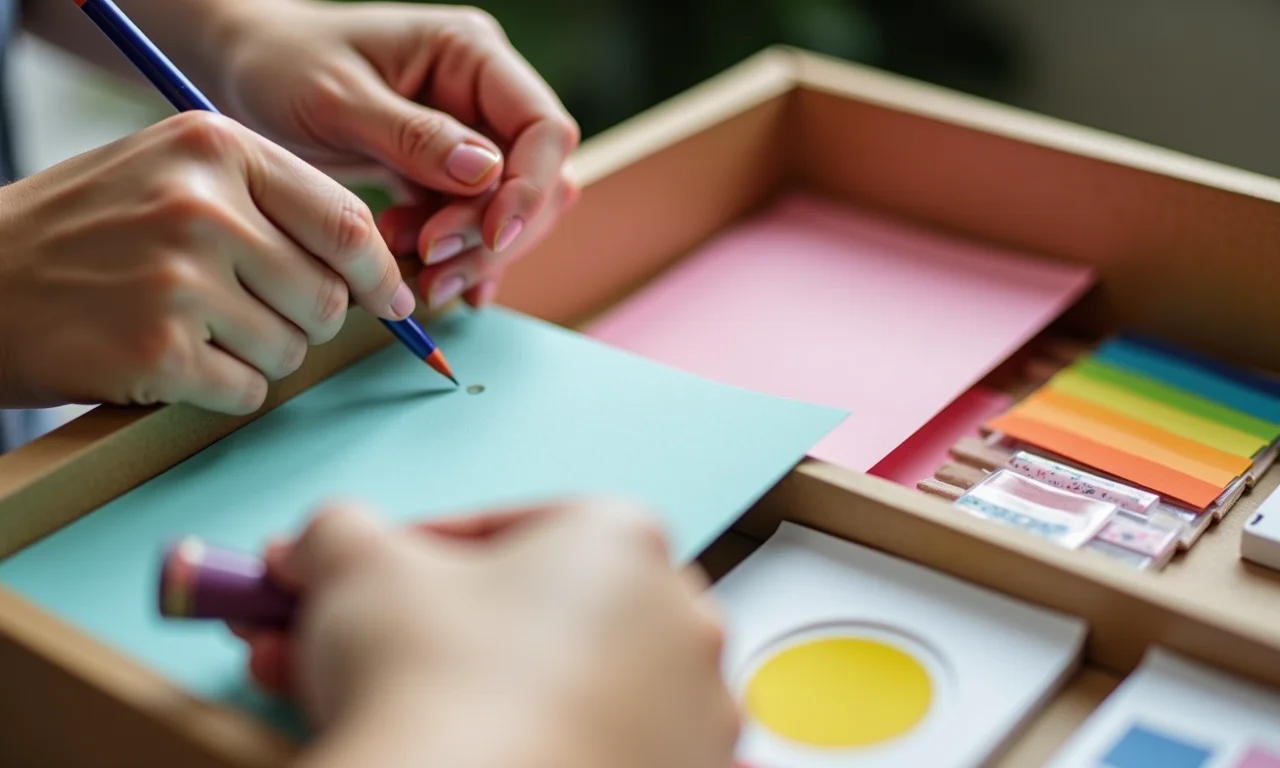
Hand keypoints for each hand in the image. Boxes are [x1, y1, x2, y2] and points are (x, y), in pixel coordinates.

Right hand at [0, 112, 412, 412]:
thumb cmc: (91, 230)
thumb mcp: (176, 173)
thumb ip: (275, 205)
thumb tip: (381, 274)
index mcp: (216, 147)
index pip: (347, 222)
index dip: (379, 274)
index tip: (388, 300)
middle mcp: (201, 206)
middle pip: (328, 296)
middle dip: (307, 321)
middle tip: (247, 315)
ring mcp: (178, 280)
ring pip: (292, 350)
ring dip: (258, 357)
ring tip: (192, 329)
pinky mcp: (157, 351)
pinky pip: (247, 392)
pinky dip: (221, 390)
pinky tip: (170, 360)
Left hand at [209, 1, 580, 309]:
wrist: (239, 71)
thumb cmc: (279, 64)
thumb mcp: (337, 98)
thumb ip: (414, 137)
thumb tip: (488, 173)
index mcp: (471, 55)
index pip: (544, 128)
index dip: (530, 187)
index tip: (490, 234)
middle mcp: (482, 95)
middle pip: (536, 181)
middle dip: (492, 233)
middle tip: (430, 262)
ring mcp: (467, 137)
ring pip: (506, 212)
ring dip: (469, 254)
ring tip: (408, 269)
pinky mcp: (443, 174)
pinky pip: (471, 225)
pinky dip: (457, 260)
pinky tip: (434, 285)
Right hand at [231, 500, 738, 767]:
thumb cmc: (432, 684)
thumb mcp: (357, 566)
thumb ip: (340, 532)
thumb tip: (325, 541)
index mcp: (621, 540)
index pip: (501, 532)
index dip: (411, 554)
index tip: (361, 578)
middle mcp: (677, 621)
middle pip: (534, 611)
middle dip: (431, 626)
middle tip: (356, 642)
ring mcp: (688, 714)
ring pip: (560, 688)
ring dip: (472, 688)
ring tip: (375, 705)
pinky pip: (591, 751)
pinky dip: (530, 747)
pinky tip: (454, 749)